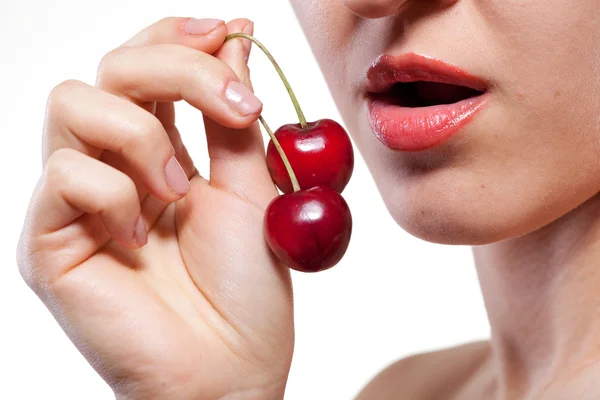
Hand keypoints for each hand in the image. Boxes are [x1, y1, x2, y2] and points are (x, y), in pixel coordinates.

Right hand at [17, 17, 292, 399]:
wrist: (231, 367)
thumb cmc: (246, 288)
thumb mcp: (252, 187)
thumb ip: (232, 116)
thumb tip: (235, 36)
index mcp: (159, 151)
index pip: (144, 62)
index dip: (178, 34)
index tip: (228, 31)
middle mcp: (112, 166)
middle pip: (109, 67)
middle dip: (174, 67)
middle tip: (233, 109)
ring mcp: (75, 201)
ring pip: (72, 102)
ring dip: (143, 135)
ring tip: (179, 190)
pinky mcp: (48, 240)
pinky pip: (62, 175)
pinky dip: (114, 192)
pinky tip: (139, 235)